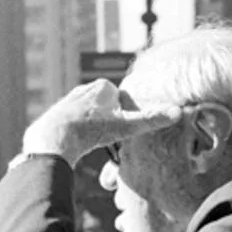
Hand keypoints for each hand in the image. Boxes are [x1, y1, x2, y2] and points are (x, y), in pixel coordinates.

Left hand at [20, 80, 179, 165]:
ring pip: (92, 120)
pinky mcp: (57, 114)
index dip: (124, 120)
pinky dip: (80, 136)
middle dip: (109, 126)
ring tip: (92, 144)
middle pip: (107, 112)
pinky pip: (77, 127)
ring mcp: (69, 100)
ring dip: (95, 132)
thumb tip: (178, 112)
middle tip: (106, 142)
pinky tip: (78, 145)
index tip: (119, 134)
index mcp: (102, 87)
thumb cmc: (90, 131)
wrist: (53, 138)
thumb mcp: (125, 126)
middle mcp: (84, 89)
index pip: (122, 104)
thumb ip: (150, 120)